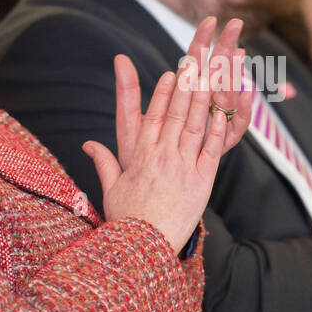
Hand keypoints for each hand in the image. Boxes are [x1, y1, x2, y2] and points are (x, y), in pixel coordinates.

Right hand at [83, 18, 252, 253]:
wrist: (144, 247)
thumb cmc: (126, 221)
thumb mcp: (110, 190)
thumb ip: (103, 162)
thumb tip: (88, 144)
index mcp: (141, 157)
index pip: (152, 118)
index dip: (162, 95)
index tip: (169, 75)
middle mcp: (163, 157)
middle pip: (176, 115)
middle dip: (186, 87)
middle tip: (195, 64)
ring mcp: (184, 168)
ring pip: (195, 126)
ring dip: (203, 100)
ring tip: (211, 78)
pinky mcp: (202, 182)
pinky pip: (211, 151)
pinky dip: (217, 130)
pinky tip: (223, 112)